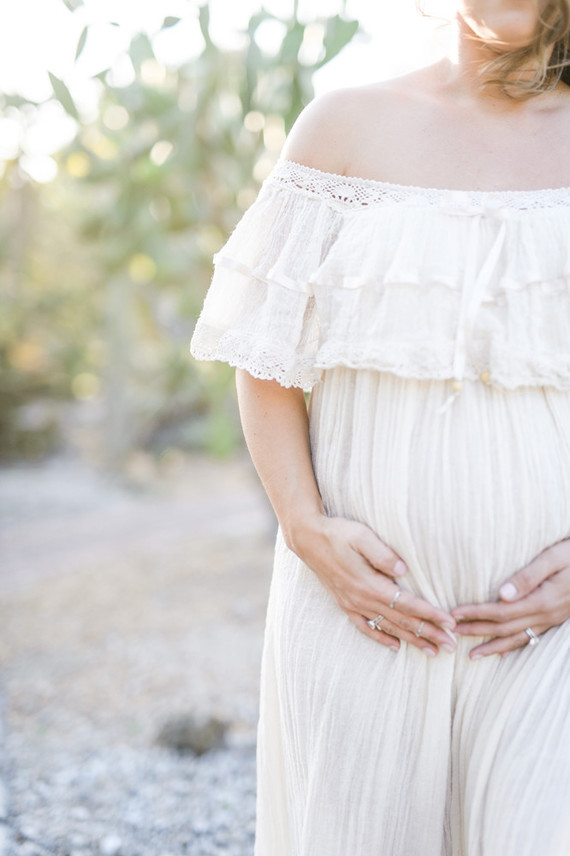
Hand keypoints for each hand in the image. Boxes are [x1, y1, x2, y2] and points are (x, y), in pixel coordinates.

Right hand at [291, 514, 456, 656]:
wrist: (308, 539)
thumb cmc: (338, 533)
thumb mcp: (361, 536)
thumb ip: (383, 554)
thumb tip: (404, 570)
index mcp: (369, 584)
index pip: (408, 604)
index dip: (431, 614)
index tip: (450, 624)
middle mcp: (362, 599)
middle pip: (402, 621)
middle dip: (429, 634)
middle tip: (451, 647)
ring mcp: (352, 604)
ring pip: (388, 628)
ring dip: (412, 641)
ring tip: (432, 652)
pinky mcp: (345, 604)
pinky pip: (365, 628)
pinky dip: (381, 638)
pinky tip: (395, 646)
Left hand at [451, 538, 569, 658]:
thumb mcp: (554, 557)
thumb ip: (529, 575)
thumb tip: (502, 593)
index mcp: (543, 600)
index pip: (501, 611)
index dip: (476, 613)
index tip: (454, 613)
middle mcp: (547, 614)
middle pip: (505, 628)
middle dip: (477, 630)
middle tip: (451, 633)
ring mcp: (553, 619)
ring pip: (518, 638)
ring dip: (493, 646)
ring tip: (471, 654)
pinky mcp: (556, 617)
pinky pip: (532, 637)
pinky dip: (514, 646)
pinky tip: (502, 652)